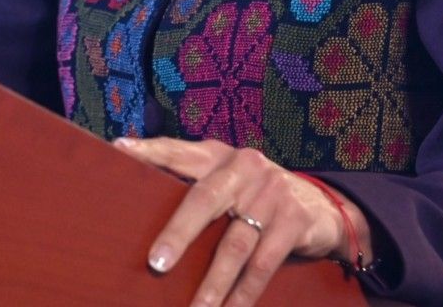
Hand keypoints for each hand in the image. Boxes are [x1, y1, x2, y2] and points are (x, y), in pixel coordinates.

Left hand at [114, 136, 367, 306]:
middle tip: (157, 263)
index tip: (120, 151)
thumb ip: (193, 183)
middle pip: (205, 200)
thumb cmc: (255, 196)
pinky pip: (264, 263)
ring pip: (235, 243)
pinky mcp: (295, 220)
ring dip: (213, 281)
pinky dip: (244, 292)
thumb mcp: (228, 179)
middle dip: (179, 233)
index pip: (179, 150)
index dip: (151, 150)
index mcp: (219, 156)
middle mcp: (245, 168)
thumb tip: (139, 200)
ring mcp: (272, 193)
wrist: (323, 206)